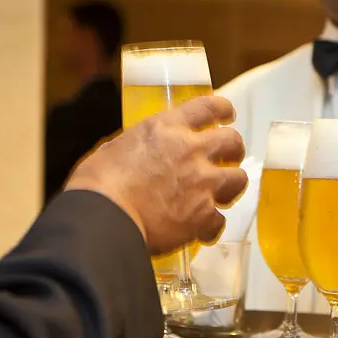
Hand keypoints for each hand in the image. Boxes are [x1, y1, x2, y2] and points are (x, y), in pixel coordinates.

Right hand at [65, 96, 246, 254]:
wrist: (104, 218)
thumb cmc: (98, 184)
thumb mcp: (117, 147)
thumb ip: (144, 146)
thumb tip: (147, 155)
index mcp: (166, 128)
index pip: (207, 107)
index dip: (223, 109)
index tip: (228, 115)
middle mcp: (191, 150)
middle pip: (232, 141)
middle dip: (234, 150)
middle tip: (230, 158)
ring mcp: (202, 182)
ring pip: (238, 179)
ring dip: (230, 187)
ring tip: (221, 195)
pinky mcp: (204, 214)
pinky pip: (220, 220)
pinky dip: (211, 226)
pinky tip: (202, 230)